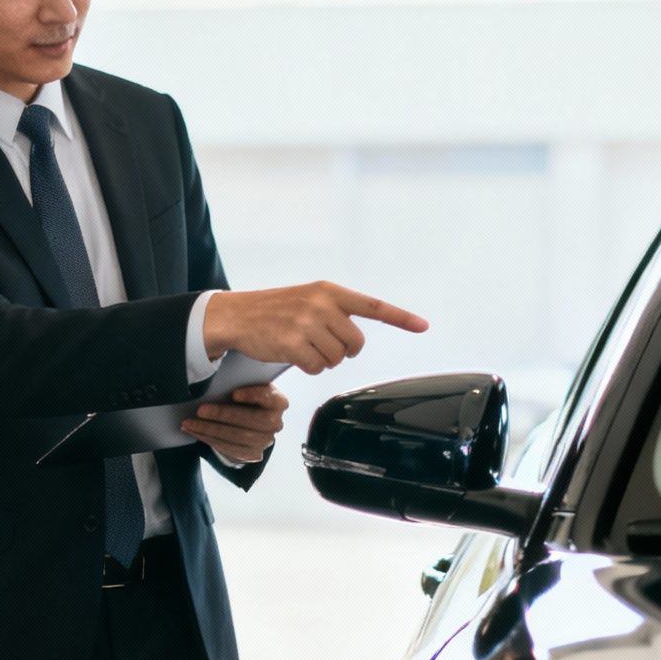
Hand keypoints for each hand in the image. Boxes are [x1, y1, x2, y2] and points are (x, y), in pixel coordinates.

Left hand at [181, 384, 287, 463]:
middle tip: (201, 410)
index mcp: (278, 401)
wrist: (250, 419)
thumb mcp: (249, 384)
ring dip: (210, 430)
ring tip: (190, 423)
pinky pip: (229, 448)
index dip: (252, 396)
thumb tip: (216, 364)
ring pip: (237, 437)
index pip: (268, 398)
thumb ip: (240, 379)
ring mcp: (265, 441)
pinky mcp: (252, 454)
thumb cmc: (246, 396)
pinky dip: (209, 439)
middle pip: (251, 421)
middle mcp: (275, 423)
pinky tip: (195, 432)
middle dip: (223, 415)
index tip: (234, 393)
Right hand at [203, 282, 428, 373]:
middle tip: (322, 344)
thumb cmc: (275, 310)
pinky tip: (292, 354)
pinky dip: (308, 367)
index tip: (423, 326)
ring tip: (302, 346)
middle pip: (356, 344)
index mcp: (329, 291)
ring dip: (322, 360)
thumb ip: (335, 312)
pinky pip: (317, 368)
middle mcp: (321, 305)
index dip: (400, 317)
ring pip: (336, 359)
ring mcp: (307, 324)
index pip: (372, 306)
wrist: (237, 314)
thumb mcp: (308, 299)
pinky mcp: (293, 344)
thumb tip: (356, 340)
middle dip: (342, 351)